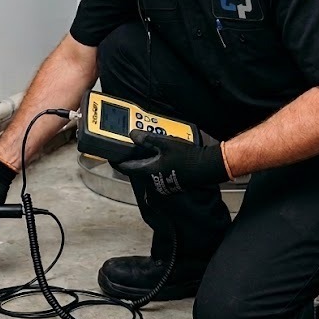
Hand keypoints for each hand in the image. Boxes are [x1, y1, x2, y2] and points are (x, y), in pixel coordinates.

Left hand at [113, 130, 229, 194]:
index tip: (112, 156)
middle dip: (130, 160)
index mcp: (149, 171)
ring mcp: (161, 183)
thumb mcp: (165, 143)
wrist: (206, 167)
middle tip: (126, 150)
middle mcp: (153, 180)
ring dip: (142, 162)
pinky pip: (155, 173)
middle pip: (136, 170)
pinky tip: (157, 156)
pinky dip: (152, 165)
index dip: (117, 161)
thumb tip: (132, 135)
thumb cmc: (187, 157)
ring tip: (142, 150)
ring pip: (146, 172)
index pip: (126, 168)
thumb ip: (147, 139)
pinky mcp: (169, 182)